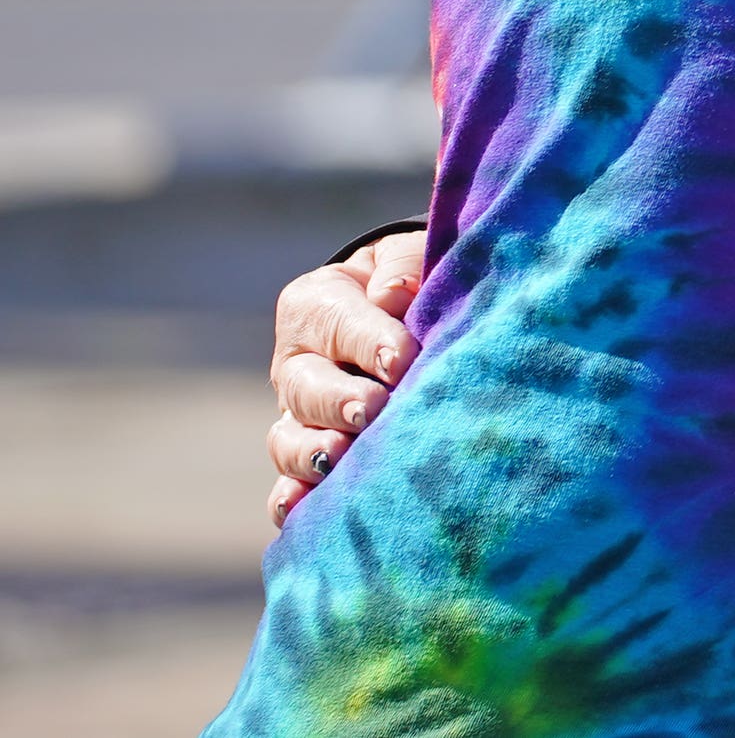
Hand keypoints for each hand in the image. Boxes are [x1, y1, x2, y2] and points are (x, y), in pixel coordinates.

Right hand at [264, 227, 425, 526]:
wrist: (406, 308)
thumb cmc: (411, 277)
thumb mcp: (408, 257)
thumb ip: (402, 268)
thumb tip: (394, 295)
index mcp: (316, 304)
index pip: (338, 324)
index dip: (371, 342)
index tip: (402, 360)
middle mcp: (297, 362)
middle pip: (305, 387)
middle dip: (338, 401)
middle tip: (372, 411)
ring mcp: (297, 414)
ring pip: (288, 439)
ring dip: (312, 453)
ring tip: (341, 459)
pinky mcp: (308, 455)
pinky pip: (289, 484)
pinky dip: (292, 500)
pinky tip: (302, 512)